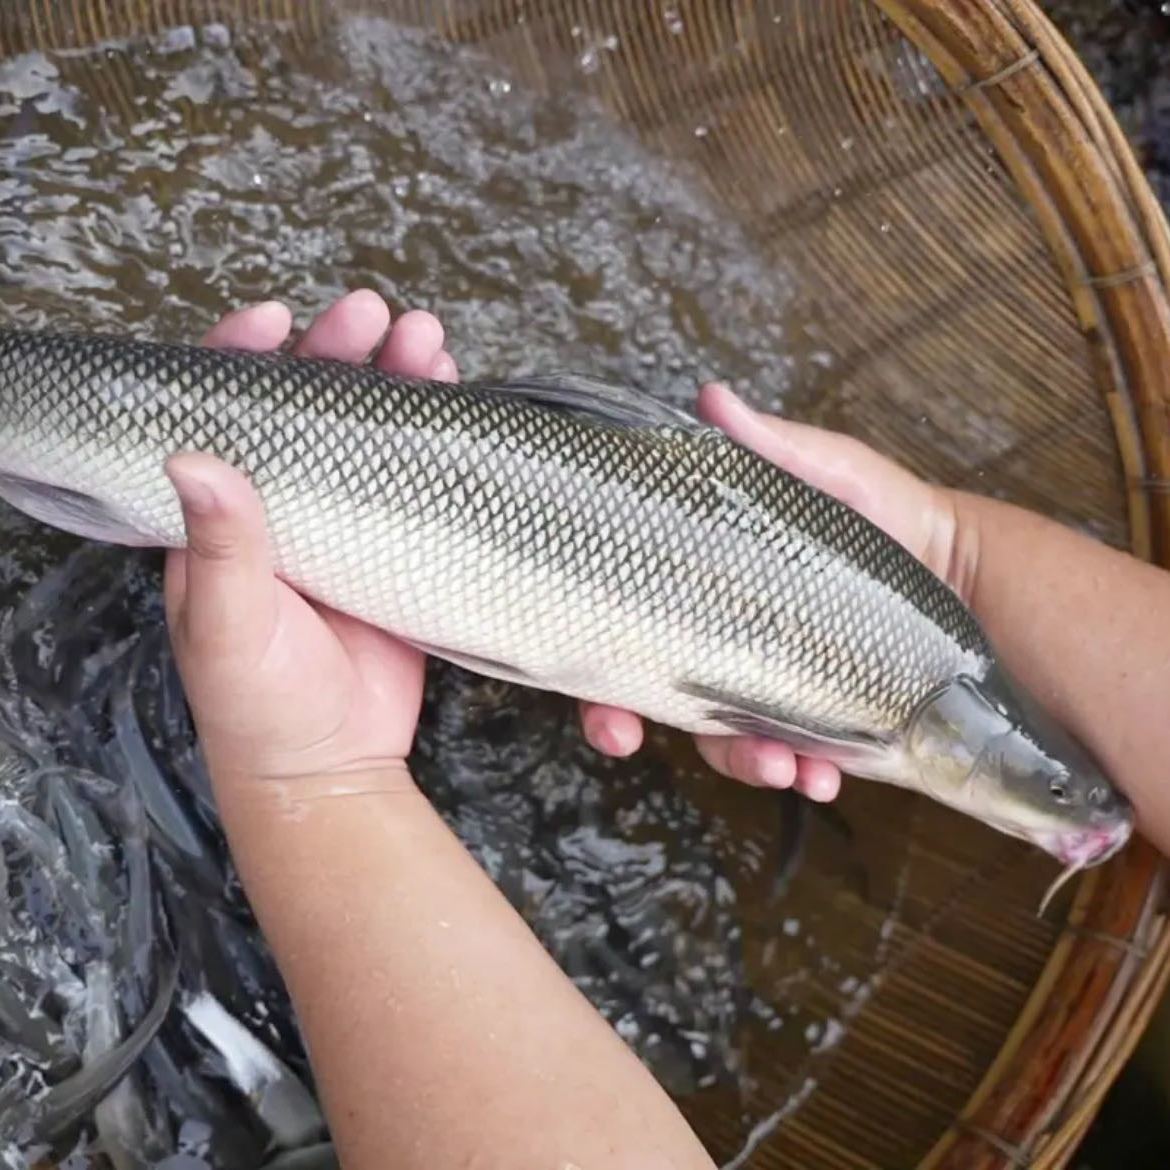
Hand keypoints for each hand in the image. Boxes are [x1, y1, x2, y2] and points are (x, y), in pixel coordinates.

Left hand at [164, 291, 457, 790]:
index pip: (222, 413)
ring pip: (367, 434)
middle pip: (306, 407)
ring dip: (397, 383)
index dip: (244, 357)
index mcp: (219, 519)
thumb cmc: (261, 707)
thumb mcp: (229, 629)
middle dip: (340, 353)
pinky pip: (415, 478)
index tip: (277, 319)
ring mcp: (343, 524)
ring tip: (431, 344)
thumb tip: (193, 458)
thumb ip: (220, 550)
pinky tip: (455, 405)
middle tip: (376, 317)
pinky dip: (435, 438)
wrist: (332, 767)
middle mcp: (280, 508)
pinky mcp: (395, 548)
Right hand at [578, 385, 971, 802]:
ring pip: (721, 742)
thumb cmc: (890, 517)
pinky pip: (792, 764)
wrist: (966, 578)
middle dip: (626, 725)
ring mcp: (769, 691)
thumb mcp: (833, 475)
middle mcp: (724, 643)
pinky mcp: (820, 727)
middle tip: (628, 739)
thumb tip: (711, 397)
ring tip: (781, 762)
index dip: (597, 670)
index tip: (598, 696)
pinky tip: (822, 775)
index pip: (628, 626)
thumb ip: (774, 448)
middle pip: (650, 695)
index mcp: (709, 587)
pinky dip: (801, 775)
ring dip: (736, 758)